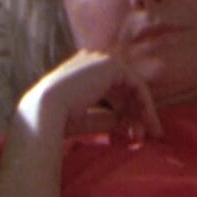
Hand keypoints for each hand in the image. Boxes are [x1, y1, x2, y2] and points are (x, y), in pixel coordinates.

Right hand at [18, 50, 162, 144]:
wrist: (46, 111)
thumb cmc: (58, 120)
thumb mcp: (87, 119)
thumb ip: (105, 117)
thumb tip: (124, 120)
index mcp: (82, 72)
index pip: (112, 90)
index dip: (125, 112)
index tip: (133, 134)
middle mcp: (92, 62)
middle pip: (125, 88)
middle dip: (138, 113)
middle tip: (147, 136)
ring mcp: (101, 60)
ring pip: (134, 87)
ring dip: (144, 112)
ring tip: (150, 134)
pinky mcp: (112, 65)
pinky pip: (138, 86)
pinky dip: (145, 105)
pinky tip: (147, 123)